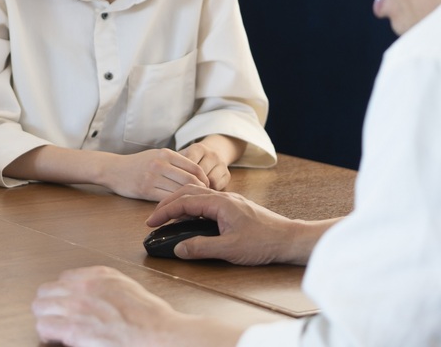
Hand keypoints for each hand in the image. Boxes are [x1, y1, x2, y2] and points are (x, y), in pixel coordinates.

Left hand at [32, 266, 242, 346]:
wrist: (158, 335)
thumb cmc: (150, 317)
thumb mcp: (126, 287)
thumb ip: (105, 286)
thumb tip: (92, 294)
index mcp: (98, 275)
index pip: (63, 279)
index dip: (64, 294)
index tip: (68, 305)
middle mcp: (83, 287)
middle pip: (46, 291)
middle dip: (49, 305)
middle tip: (57, 318)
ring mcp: (76, 307)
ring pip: (40, 307)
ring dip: (46, 318)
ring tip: (55, 329)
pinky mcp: (74, 329)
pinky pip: (44, 326)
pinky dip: (47, 333)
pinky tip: (56, 338)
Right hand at [99, 149, 208, 200]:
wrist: (112, 169)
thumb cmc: (137, 164)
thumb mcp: (156, 155)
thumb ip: (175, 160)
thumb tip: (198, 170)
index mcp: (166, 153)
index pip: (195, 167)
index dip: (205, 180)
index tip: (208, 189)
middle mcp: (160, 163)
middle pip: (191, 180)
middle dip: (201, 192)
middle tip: (204, 200)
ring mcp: (152, 177)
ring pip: (180, 191)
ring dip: (190, 201)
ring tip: (196, 207)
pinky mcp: (145, 190)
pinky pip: (167, 200)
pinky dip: (177, 207)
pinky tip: (181, 211)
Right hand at [146, 185, 325, 264]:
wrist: (289, 239)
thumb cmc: (264, 242)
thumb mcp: (230, 249)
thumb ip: (201, 248)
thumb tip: (178, 249)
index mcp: (220, 203)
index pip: (184, 202)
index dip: (164, 211)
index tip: (151, 222)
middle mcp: (223, 197)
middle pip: (188, 192)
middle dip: (167, 203)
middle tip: (154, 218)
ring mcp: (229, 201)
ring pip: (197, 194)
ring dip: (179, 202)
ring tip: (167, 215)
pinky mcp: (234, 208)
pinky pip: (206, 200)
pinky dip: (192, 205)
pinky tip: (191, 217)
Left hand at [177, 135, 244, 190]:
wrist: (210, 155)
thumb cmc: (188, 159)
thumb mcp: (180, 158)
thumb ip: (173, 166)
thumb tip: (165, 183)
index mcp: (197, 148)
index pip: (189, 165)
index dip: (181, 177)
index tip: (173, 187)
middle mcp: (211, 154)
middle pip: (200, 174)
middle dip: (190, 184)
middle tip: (180, 194)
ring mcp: (221, 164)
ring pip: (210, 181)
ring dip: (201, 188)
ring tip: (190, 193)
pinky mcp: (227, 174)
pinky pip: (218, 186)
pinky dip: (209, 191)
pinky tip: (201, 192)